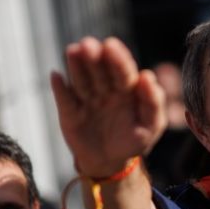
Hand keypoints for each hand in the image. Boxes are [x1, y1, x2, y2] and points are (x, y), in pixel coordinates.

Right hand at [50, 37, 166, 177]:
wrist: (109, 162)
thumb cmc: (132, 140)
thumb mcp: (151, 126)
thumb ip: (153, 102)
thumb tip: (147, 76)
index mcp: (126, 89)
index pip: (122, 70)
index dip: (117, 58)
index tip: (110, 45)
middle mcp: (104, 89)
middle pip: (99, 70)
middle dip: (94, 57)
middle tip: (88, 45)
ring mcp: (86, 99)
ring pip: (81, 80)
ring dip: (77, 66)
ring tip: (73, 51)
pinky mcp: (70, 112)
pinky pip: (64, 99)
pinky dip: (59, 88)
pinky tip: (56, 76)